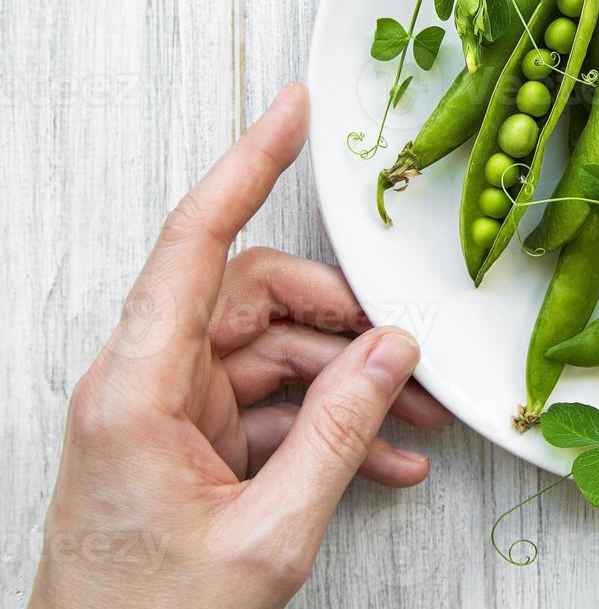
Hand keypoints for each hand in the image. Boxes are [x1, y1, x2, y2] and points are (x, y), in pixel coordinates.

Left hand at [30, 83, 451, 607]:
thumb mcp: (266, 535)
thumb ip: (338, 435)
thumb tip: (392, 354)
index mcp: (137, 388)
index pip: (196, 243)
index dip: (247, 166)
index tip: (290, 113)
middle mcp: (147, 382)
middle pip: (257, 298)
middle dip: (342, 320)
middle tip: (407, 349)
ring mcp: (169, 410)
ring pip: (274, 351)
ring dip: (347, 382)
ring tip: (413, 419)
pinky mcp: (190, 440)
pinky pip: (271, 404)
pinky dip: (326, 425)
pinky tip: (383, 460)